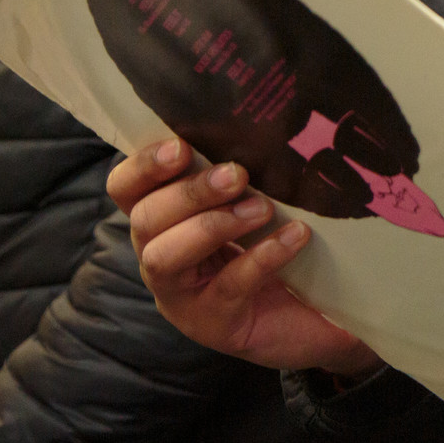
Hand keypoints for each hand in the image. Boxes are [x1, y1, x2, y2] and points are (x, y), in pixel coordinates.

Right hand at [108, 137, 381, 377]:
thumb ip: (241, 171)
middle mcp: (161, 258)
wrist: (317, 313)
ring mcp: (182, 297)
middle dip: (188, 192)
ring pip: (164, 258)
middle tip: (237, 174)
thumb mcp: (256, 200)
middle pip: (145, 220)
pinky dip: (261, 256)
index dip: (141, 166)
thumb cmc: (278, 244)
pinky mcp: (214, 325)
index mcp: (164, 221)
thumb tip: (259, 118)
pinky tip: (295, 236)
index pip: (126, 189)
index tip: (179, 146)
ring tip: (262, 207)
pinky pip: (226, 287)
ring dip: (211, 225)